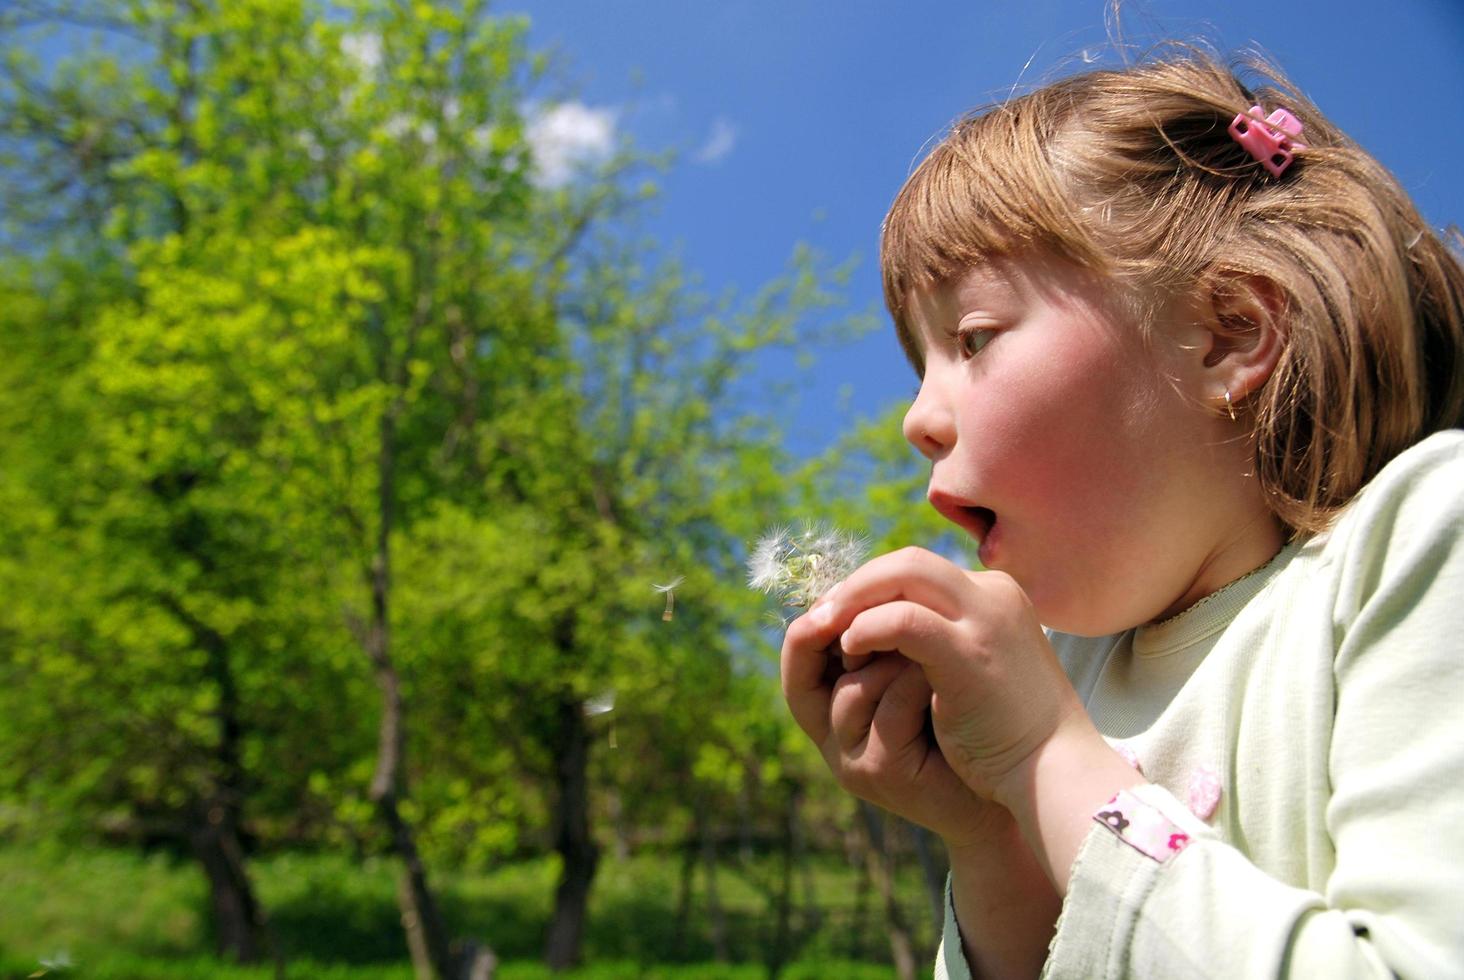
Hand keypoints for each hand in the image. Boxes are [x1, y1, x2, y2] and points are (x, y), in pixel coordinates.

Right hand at [782, 587, 1010, 848]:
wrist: (1009, 784)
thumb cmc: (971, 718)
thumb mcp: (926, 664)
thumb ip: (898, 632)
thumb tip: (881, 575)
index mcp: (836, 702)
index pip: (798, 655)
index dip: (812, 623)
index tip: (847, 593)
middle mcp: (836, 734)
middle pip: (802, 678)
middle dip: (845, 635)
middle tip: (877, 612)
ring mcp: (855, 758)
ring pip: (852, 690)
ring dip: (896, 659)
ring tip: (930, 654)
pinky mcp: (884, 776)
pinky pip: (887, 714)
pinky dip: (916, 687)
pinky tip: (943, 681)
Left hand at [809, 547, 1084, 809]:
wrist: (1055, 775)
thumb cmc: (1009, 737)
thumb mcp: (974, 675)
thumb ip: (938, 645)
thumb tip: (880, 637)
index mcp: (997, 597)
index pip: (920, 568)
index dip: (872, 586)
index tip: (840, 615)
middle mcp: (994, 595)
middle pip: (908, 561)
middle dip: (856, 585)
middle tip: (821, 616)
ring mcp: (986, 619)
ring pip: (904, 574)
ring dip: (855, 601)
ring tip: (828, 633)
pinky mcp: (971, 652)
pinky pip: (905, 620)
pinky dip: (869, 628)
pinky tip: (851, 651)